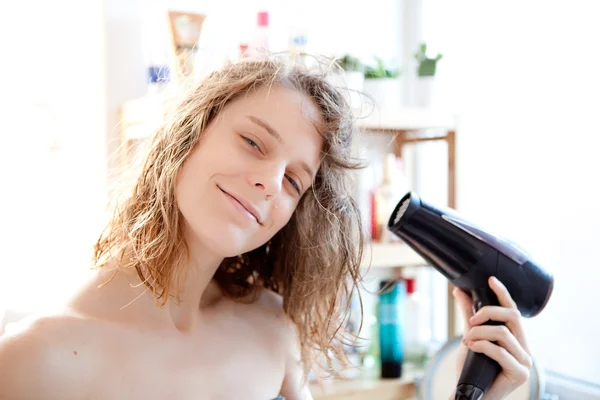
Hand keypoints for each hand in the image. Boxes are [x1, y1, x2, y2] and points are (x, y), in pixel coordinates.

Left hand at [453, 276, 531, 399]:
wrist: (471, 393)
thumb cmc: (474, 367)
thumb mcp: (471, 335)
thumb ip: (468, 314)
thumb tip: (460, 290)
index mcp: (517, 338)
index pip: (513, 310)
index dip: (503, 293)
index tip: (490, 279)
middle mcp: (525, 348)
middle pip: (512, 316)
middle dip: (488, 312)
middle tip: (470, 321)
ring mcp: (525, 361)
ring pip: (503, 333)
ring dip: (479, 333)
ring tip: (467, 340)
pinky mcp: (520, 374)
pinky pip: (500, 351)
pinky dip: (482, 345)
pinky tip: (471, 347)